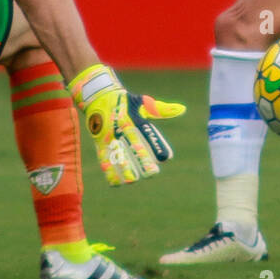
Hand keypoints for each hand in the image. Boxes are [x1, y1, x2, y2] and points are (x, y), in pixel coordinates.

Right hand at [68, 64, 184, 186]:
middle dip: (142, 159)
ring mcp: (109, 135)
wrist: (97, 95)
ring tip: (132, 180)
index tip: (167, 158)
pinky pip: (103, 157)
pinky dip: (109, 170)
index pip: (147, 133)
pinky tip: (116, 183)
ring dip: (124, 167)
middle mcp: (122, 127)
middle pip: (133, 145)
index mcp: (135, 118)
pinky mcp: (99, 142)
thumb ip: (162, 110)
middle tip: (152, 174)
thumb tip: (182, 110)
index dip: (156, 145)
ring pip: (117, 153)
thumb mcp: (143, 103)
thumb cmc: (125, 101)